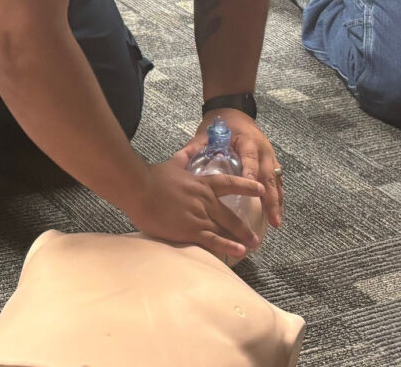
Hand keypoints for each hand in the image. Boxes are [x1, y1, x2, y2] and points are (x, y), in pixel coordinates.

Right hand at [123, 153, 264, 260]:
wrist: (140, 188)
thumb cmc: (152, 177)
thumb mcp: (173, 164)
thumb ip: (184, 159)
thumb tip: (188, 150)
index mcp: (202, 184)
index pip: (230, 184)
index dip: (246, 186)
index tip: (260, 189)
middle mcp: (205, 200)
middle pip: (230, 215)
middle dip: (245, 228)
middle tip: (256, 237)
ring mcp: (199, 215)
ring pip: (224, 229)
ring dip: (240, 239)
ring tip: (251, 247)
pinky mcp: (191, 229)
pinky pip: (213, 240)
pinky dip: (227, 246)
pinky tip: (238, 251)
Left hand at [183, 109, 283, 228]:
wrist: (233, 111)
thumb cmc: (221, 123)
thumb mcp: (207, 132)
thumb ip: (196, 146)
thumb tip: (181, 160)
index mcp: (246, 141)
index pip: (250, 158)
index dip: (251, 174)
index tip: (253, 190)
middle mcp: (262, 149)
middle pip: (268, 175)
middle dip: (270, 198)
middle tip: (272, 218)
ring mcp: (269, 156)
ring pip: (276, 180)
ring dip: (277, 201)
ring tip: (276, 222)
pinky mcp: (270, 161)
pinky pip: (277, 181)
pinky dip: (277, 196)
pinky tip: (276, 213)